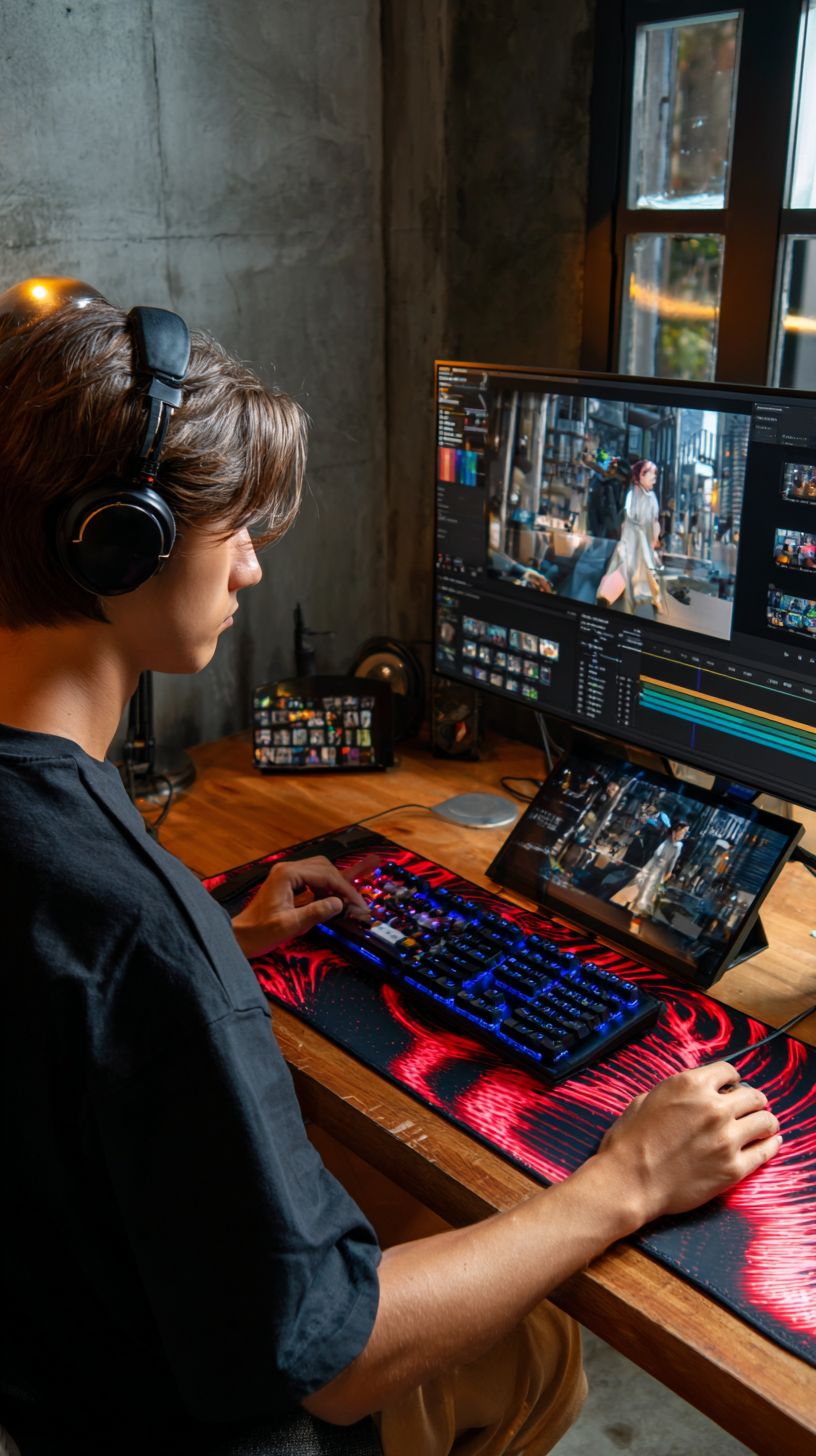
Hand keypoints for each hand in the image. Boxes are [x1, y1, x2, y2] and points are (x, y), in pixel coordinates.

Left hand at [230, 855, 369, 958]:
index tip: (360, 905)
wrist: (239, 937)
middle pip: (325, 868)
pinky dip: (325, 888)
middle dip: (343, 885)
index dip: (346, 890)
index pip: (326, 875)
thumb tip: (339, 903)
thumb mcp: (289, 925)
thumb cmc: (259, 933)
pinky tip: (329, 901)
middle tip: (356, 904)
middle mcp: (287, 869)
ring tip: (346, 903)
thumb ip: (315, 912)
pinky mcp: (286, 883)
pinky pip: (312, 878)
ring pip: (320, 871)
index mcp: (287, 875)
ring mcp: (286, 874)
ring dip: (335, 885)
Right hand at [594, 1061, 780, 1222]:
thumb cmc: (630, 1142)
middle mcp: (714, 1107)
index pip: (729, 1071)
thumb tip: (691, 1094)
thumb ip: (676, 1093)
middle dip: (752, 1100)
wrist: (629, 1181)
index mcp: (691, 1085)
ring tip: (763, 1125)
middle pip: (753, 1095)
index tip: (733, 1088)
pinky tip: (771, 1142)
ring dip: (765, 1121)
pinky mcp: (733, 1168)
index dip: (731, 1079)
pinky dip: (771, 1145)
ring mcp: (727, 1139)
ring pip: (766, 1121)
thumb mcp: (646, 1099)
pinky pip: (765, 1152)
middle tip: (750, 1108)